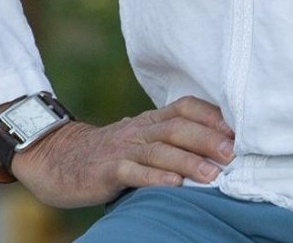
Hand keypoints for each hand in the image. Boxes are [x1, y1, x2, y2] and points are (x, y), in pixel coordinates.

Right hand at [0, 96, 235, 209]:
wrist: (54, 158)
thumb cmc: (106, 153)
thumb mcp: (138, 140)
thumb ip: (169, 140)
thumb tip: (217, 149)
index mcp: (148, 121)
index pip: (183, 108)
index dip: (210, 115)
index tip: (238, 128)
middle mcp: (137, 130)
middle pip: (176, 128)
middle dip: (208, 139)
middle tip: (235, 153)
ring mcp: (120, 149)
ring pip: (158, 150)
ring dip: (188, 161)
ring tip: (214, 174)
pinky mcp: (105, 170)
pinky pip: (132, 172)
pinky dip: (155, 178)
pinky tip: (174, 185)